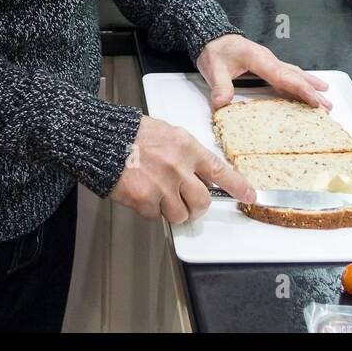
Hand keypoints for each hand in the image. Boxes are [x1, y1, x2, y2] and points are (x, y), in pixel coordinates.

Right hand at [110, 115, 256, 223]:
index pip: (219, 170)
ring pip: (180, 214)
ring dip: (172, 210)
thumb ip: (187, 154)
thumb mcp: (168, 134)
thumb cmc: (131, 135)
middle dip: (197, 207)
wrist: (102, 140)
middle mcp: (178, 168)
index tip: (249, 195)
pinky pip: (156, 216)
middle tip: (188, 203)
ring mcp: (162, 186)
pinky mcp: (144, 200)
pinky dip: (150, 210)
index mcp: (187, 147)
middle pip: (202, 201)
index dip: (237, 186)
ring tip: (158, 195)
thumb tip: (200, 175)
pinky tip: (142, 193)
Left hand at [195, 33, 331, 111]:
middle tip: (328, 106)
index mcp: (259, 59)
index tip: (315, 101)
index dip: (301, 90)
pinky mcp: (267, 64)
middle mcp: (268, 59)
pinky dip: (300, 82)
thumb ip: (220, 86)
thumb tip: (221, 105)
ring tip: (326, 95)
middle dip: (312, 92)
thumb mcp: (213, 69)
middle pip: (295, 76)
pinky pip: (287, 74)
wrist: (212, 35)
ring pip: (294, 74)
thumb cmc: (214, 50)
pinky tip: (307, 88)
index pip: (284, 77)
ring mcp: (269, 61)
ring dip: (310, 86)